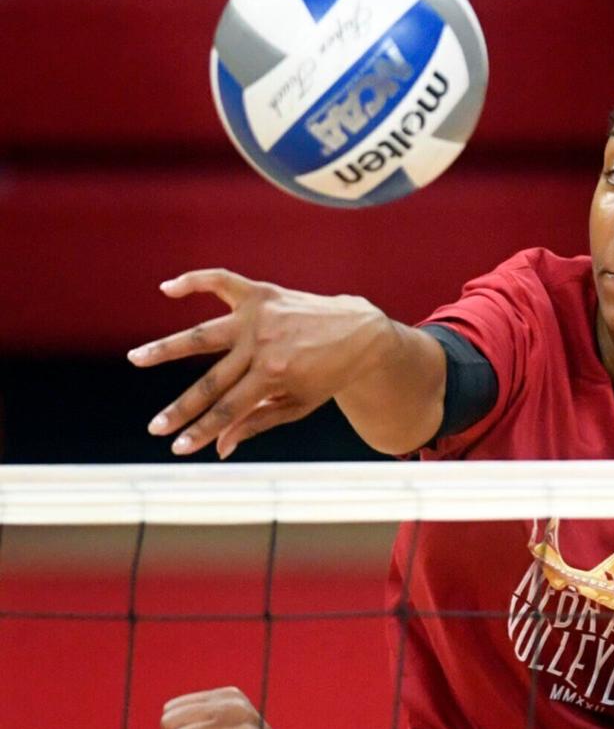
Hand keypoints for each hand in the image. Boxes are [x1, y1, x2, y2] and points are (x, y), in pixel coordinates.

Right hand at [128, 269, 394, 457]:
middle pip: (211, 381)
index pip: (228, 408)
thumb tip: (220, 448)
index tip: (177, 447)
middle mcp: (263, 345)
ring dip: (167, 347)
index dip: (201, 430)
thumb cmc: (329, 374)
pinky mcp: (261, 294)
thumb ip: (258, 421)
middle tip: (153, 427)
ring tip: (138, 359)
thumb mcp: (299, 404)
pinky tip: (168, 287)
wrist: (361, 333)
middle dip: (181, 408)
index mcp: (274, 375)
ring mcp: (259, 317)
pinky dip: (195, 280)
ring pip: (204, 333)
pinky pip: (222, 282)